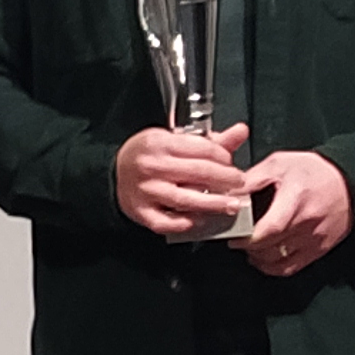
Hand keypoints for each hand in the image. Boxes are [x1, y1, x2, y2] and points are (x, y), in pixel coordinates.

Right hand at [116, 120, 258, 239]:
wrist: (114, 172)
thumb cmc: (148, 155)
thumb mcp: (174, 139)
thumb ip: (209, 140)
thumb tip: (241, 131)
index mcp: (160, 143)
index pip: (202, 149)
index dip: (224, 157)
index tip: (231, 163)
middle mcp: (152, 166)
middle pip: (199, 173)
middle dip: (226, 179)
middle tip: (238, 183)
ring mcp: (146, 190)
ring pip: (186, 199)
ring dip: (213, 204)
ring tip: (230, 205)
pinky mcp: (141, 211)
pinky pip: (166, 222)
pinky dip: (184, 223)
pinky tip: (199, 220)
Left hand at [240, 151, 354, 276]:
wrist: (348, 180)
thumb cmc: (313, 171)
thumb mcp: (279, 164)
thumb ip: (253, 179)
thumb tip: (228, 194)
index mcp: (296, 199)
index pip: (270, 228)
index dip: (248, 237)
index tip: (234, 235)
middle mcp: (307, 222)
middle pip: (270, 247)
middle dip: (248, 246)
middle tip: (238, 238)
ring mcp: (314, 239)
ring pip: (278, 261)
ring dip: (258, 257)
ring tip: (250, 246)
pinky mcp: (319, 249)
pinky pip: (291, 267)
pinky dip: (273, 267)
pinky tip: (264, 257)